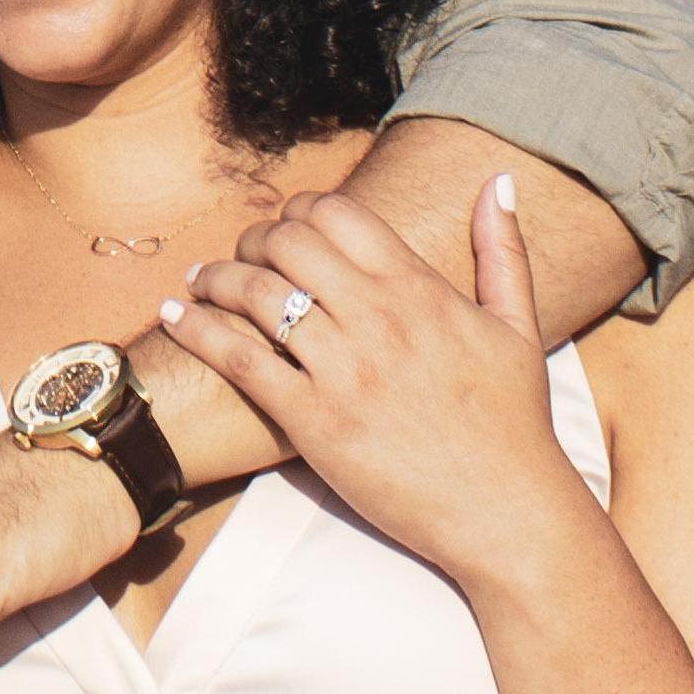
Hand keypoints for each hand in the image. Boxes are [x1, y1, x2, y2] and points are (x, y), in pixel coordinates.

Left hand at [157, 174, 592, 591]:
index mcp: (420, 289)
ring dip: (216, 277)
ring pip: (255, 292)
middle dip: (254, 239)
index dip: (300, 210)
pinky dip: (198, 330)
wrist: (506, 512)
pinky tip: (174, 315)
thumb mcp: (518, 327)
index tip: (286, 226)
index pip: (337, 213)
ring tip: (198, 280)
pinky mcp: (313, 421)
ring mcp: (342, 369)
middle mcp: (376, 317)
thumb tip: (498, 181)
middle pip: (287, 242)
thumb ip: (503, 250)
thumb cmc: (514, 424)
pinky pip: (238, 359)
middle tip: (241, 255)